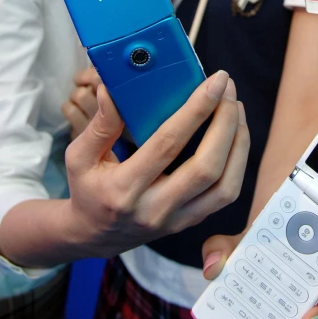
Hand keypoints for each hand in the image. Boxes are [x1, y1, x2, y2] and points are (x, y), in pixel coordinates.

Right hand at [62, 71, 249, 256]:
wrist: (92, 236)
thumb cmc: (87, 190)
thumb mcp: (79, 157)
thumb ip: (99, 125)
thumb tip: (111, 89)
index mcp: (124, 189)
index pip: (168, 144)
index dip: (196, 110)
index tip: (214, 82)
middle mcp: (154, 208)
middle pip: (206, 167)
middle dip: (225, 123)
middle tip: (228, 89)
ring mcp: (176, 220)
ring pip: (225, 186)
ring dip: (238, 143)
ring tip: (235, 108)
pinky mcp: (190, 222)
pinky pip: (225, 194)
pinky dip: (237, 162)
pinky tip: (235, 134)